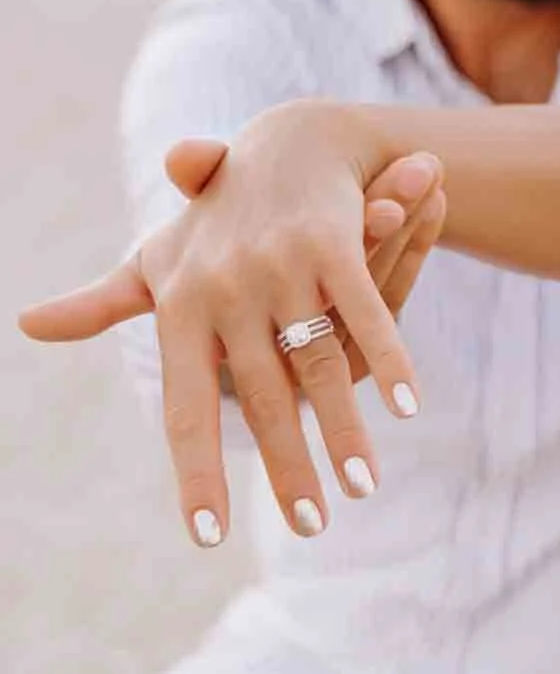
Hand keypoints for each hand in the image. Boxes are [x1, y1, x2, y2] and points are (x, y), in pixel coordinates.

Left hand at [19, 104, 432, 545]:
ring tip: (362, 488)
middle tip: (311, 527)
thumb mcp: (160, 257)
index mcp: (178, 304)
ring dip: (345, 430)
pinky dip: (388, 358)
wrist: (292, 137)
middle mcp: (222, 286)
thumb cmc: (220, 215)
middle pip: (261, 397)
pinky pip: (364, 310)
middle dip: (289, 468)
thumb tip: (26, 324)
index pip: (184, 407)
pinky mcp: (332, 241)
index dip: (196, 471)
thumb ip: (103, 303)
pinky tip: (407, 406)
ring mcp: (279, 263)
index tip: (206, 536)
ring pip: (315, 363)